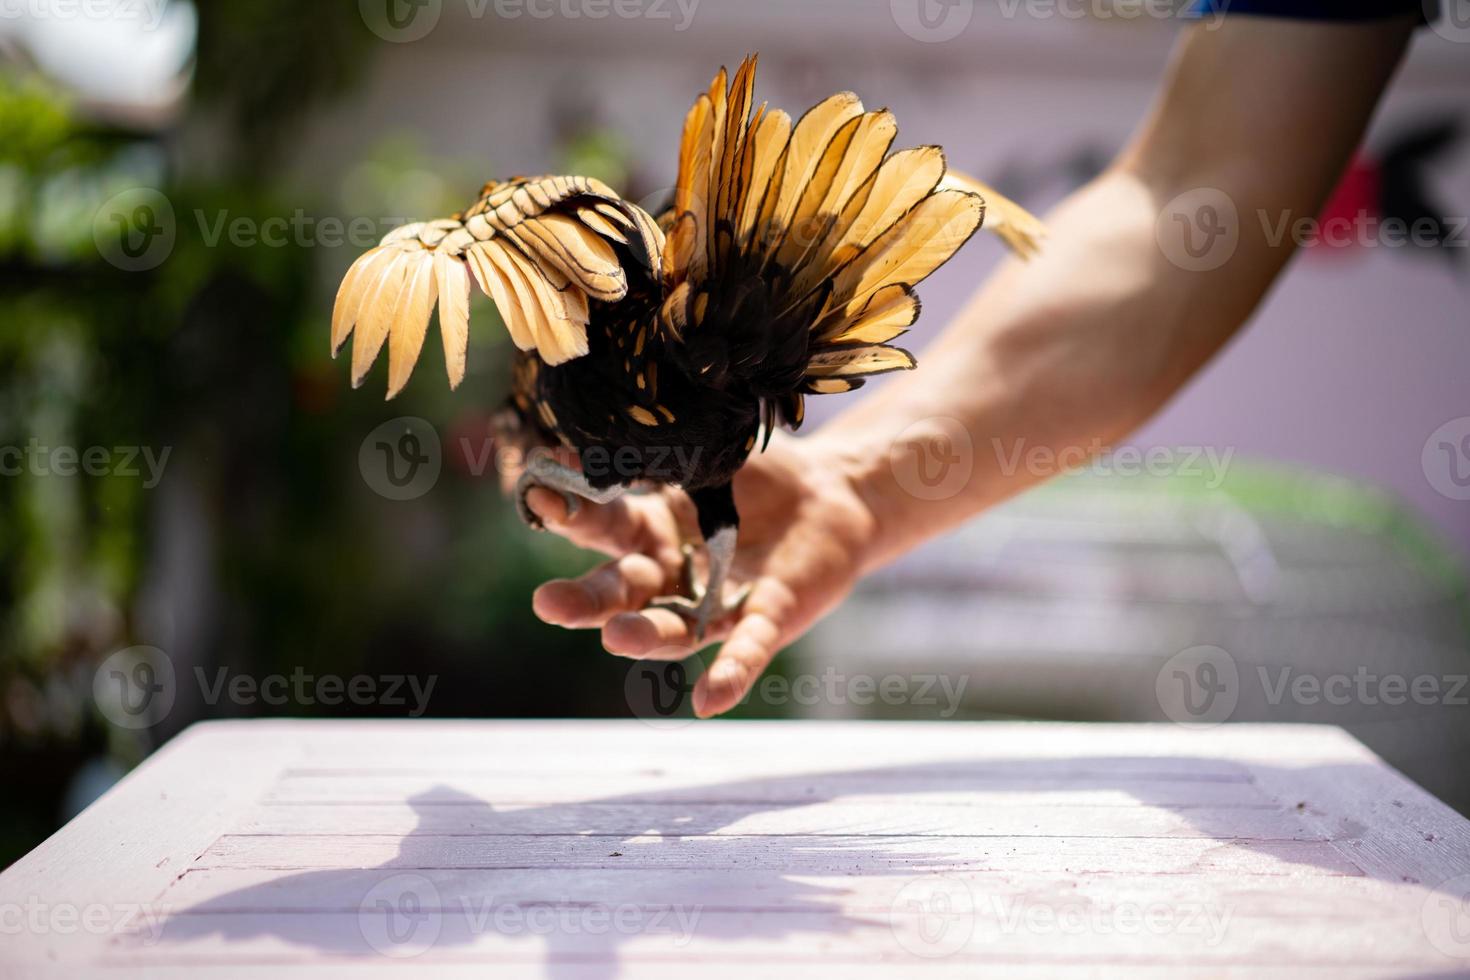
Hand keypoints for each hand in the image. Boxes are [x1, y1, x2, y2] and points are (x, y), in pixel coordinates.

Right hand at [524, 434, 878, 716]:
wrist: (832, 492)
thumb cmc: (760, 475)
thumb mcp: (705, 455)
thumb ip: (660, 458)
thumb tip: (602, 436)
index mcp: (650, 529)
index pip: (602, 525)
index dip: (572, 511)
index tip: (539, 492)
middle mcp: (674, 574)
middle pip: (623, 591)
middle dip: (586, 600)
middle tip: (548, 604)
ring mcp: (717, 602)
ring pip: (674, 626)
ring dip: (645, 636)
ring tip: (615, 637)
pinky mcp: (767, 618)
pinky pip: (746, 650)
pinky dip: (728, 675)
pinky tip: (707, 702)